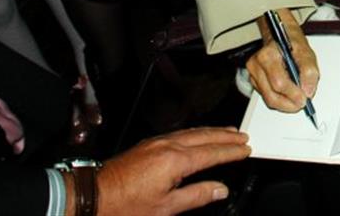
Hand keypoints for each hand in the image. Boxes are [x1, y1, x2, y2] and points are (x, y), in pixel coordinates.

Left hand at [96, 127, 250, 215]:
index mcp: (175, 161)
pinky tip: (197, 136)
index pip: (212, 153)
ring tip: (226, 133)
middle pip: (204, 136)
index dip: (231, 152)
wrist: (93, 197)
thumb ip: (197, 195)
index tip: (246, 149)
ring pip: (191, 132)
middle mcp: (167, 146)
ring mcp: (156, 143)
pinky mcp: (147, 145)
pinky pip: (178, 133)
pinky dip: (194, 133)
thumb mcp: (165, 209)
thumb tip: (220, 189)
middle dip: (225, 136)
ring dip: (211, 132)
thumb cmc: (125, 206)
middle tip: (242, 136)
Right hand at [246, 8, 319, 112]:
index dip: (292, 94)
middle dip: (288, 104)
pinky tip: (288, 94)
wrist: (281, 35)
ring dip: (284, 103)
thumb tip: (307, 91)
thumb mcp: (306, 53)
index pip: (279, 82)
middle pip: (271, 95)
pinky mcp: (254, 80)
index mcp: (268, 55)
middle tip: (301, 104)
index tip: (303, 99)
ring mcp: (253, 73)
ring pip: (268, 98)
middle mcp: (256, 64)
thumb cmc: (292, 43)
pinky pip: (267, 96)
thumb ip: (309, 72)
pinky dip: (279, 99)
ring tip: (296, 100)